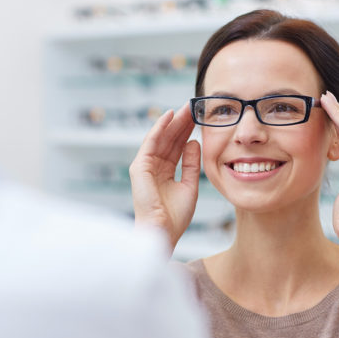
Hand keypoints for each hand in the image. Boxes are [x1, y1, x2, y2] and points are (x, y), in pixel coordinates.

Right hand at [129, 102, 199, 252]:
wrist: (163, 231)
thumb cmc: (175, 216)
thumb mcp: (190, 186)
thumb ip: (191, 164)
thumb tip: (193, 143)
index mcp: (165, 173)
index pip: (177, 147)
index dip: (187, 132)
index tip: (199, 117)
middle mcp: (154, 167)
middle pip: (169, 139)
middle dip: (182, 123)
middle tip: (193, 105)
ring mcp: (145, 166)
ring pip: (161, 137)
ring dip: (173, 121)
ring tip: (186, 107)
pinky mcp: (139, 166)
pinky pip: (150, 142)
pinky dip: (159, 128)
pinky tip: (169, 116)